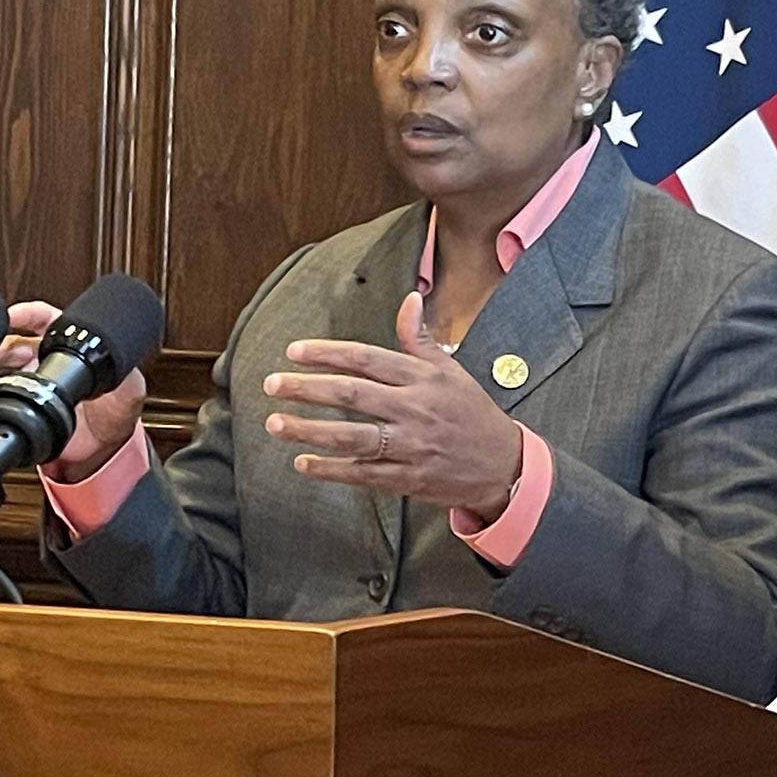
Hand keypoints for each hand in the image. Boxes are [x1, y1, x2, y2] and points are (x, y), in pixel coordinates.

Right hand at [0, 299, 147, 483]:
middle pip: (14, 346)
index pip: (47, 320)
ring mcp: (31, 382)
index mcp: (70, 346)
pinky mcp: (22, 406)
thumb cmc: (118, 410)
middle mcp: (45, 359)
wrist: (105, 447)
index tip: (12, 315)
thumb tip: (119, 364)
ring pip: (0, 373)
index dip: (28, 314)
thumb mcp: (128, 389)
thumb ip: (123, 374)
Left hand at [264, 291, 521, 520]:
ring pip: (352, 437)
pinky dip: (331, 469)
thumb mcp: (450, 370)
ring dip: (309, 431)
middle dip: (307, 388)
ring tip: (275, 423)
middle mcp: (414, 409)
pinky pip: (363, 473)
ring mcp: (411, 445)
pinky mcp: (408, 478)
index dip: (327, 353)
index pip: (366, 358)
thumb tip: (409, 298)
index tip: (294, 351)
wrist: (504, 465)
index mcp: (422, 377)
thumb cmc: (471, 412)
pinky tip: (302, 464)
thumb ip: (419, 338)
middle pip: (353, 394)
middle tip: (272, 383)